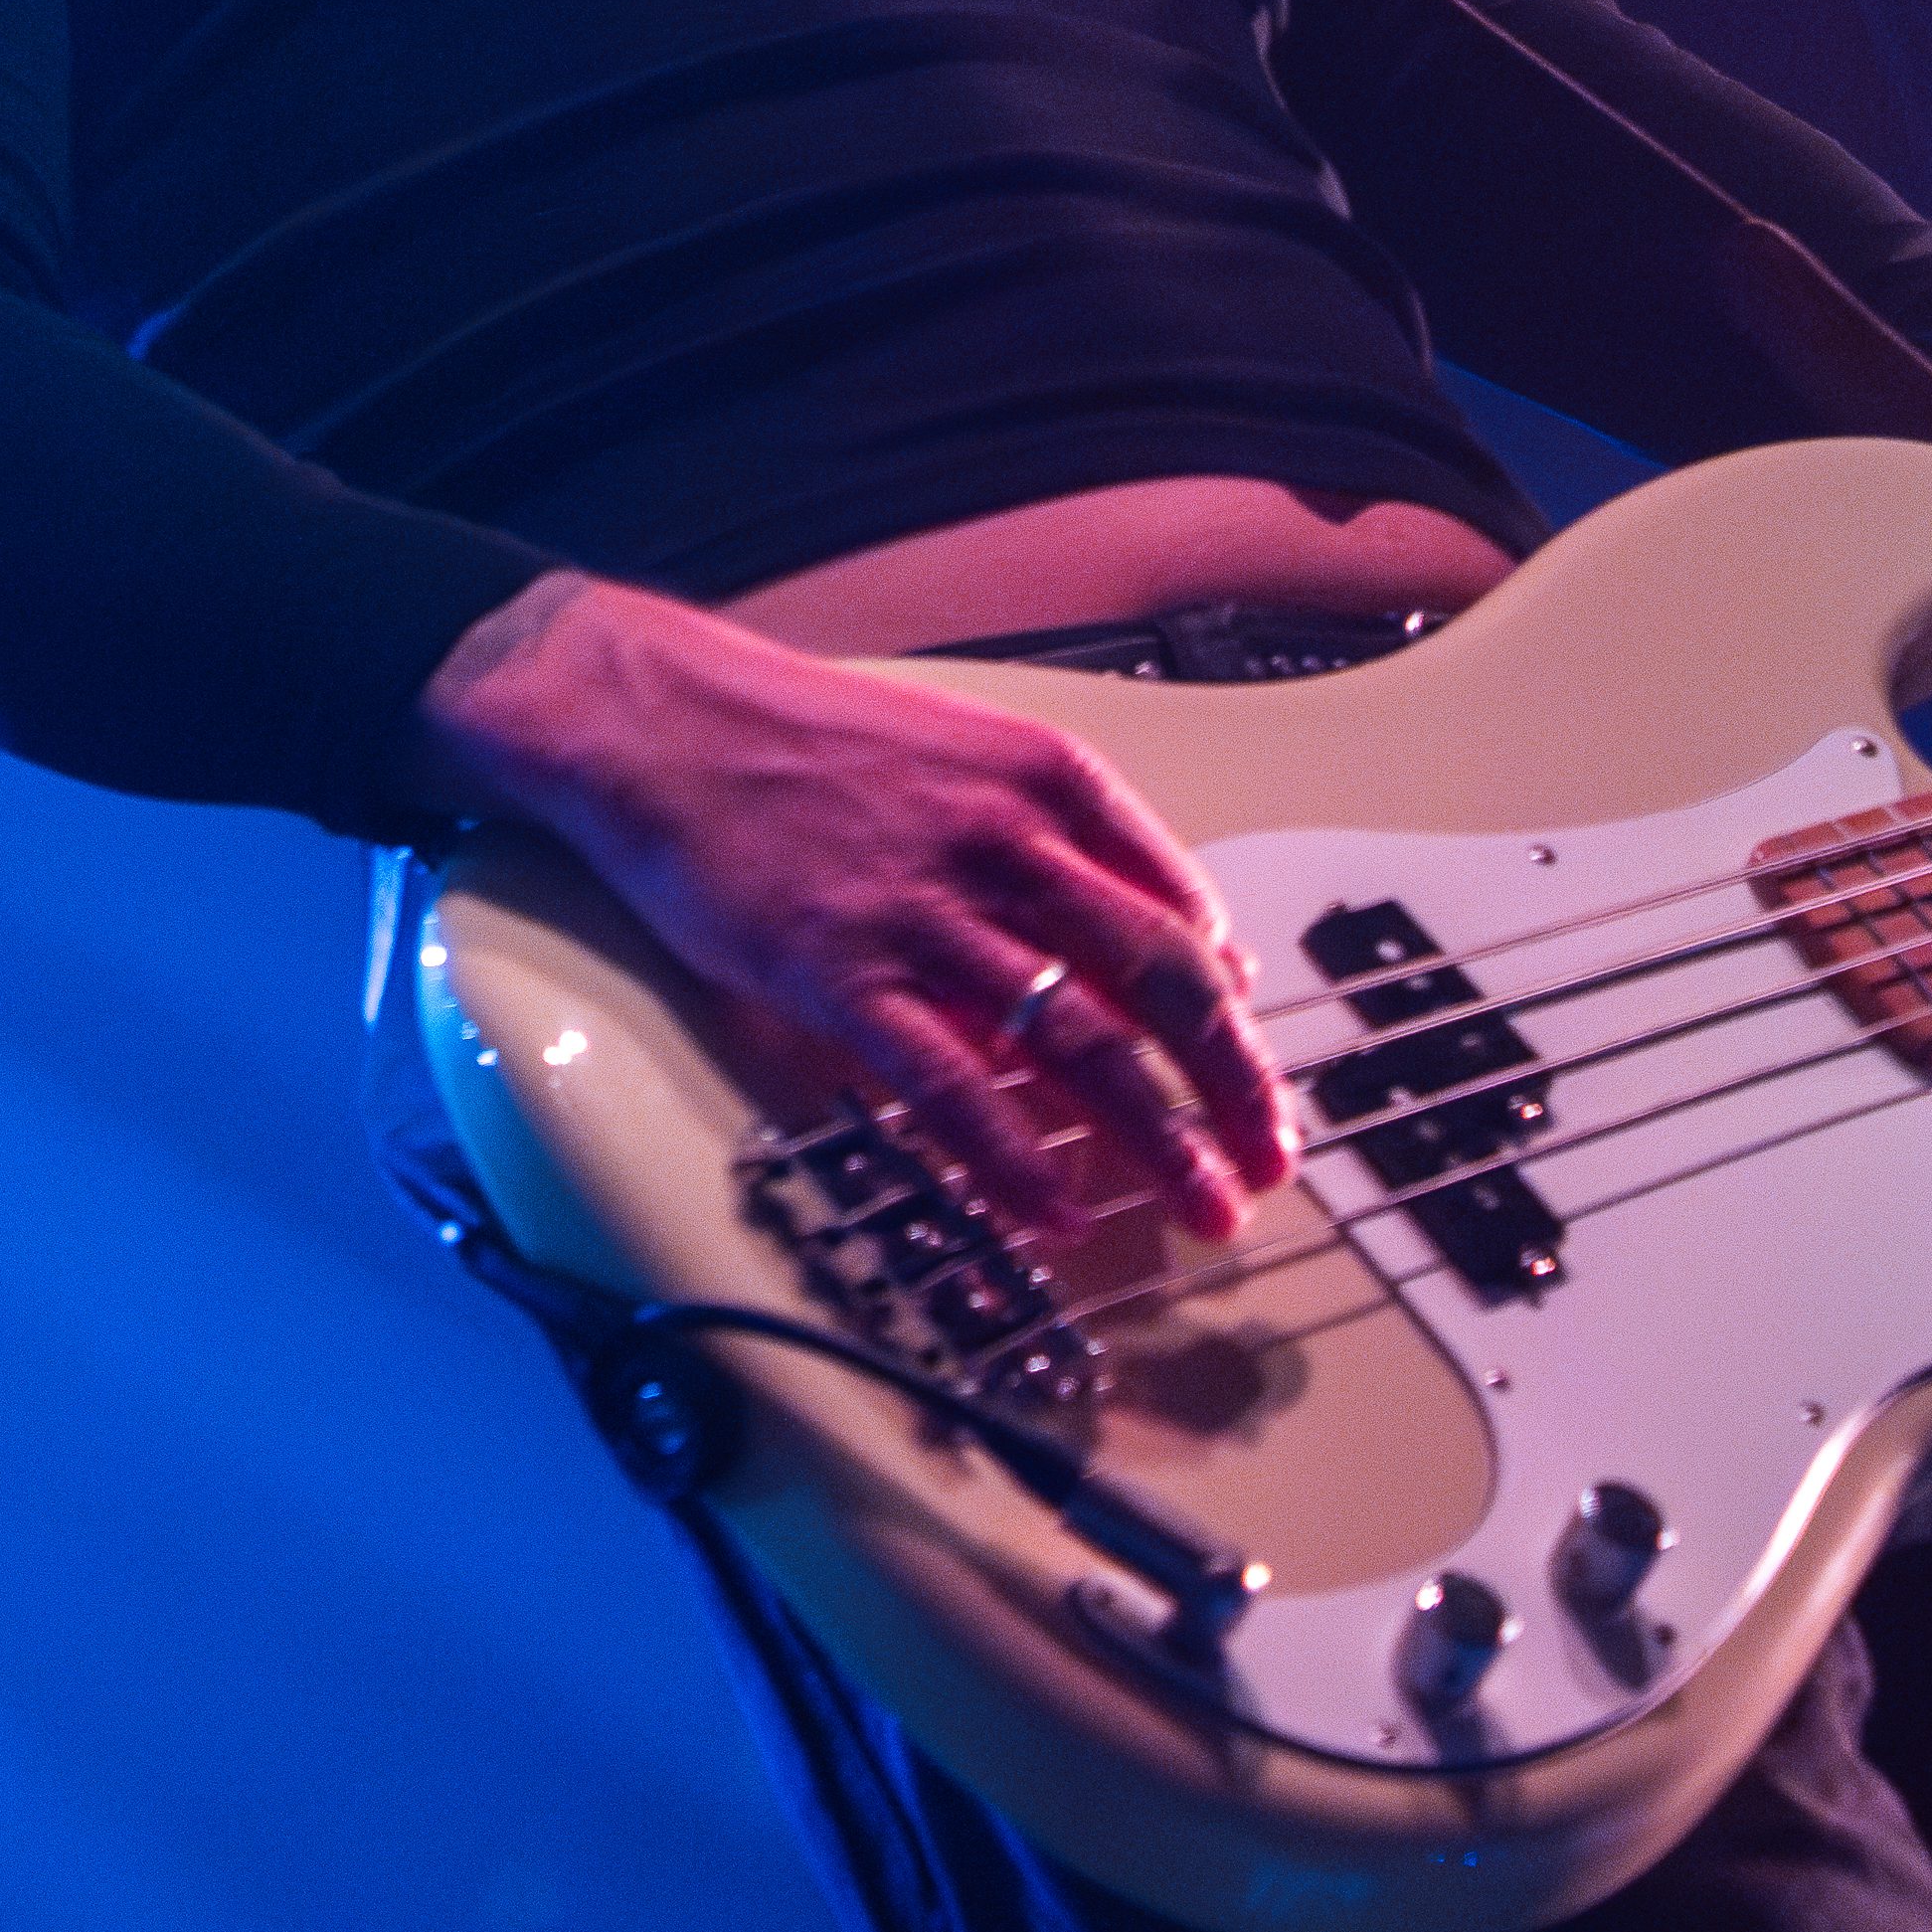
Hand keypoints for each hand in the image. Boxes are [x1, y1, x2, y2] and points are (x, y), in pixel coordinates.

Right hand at [401, 573, 1294, 1242]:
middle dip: (1232, 1085)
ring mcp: (925, 914)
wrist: (664, 721)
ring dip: (1159, 1140)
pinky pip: (953, 1089)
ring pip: (1080, 1044)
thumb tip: (1146, 927)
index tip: (1256, 1072)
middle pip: (1162, 981)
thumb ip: (1056, 836)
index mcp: (1045, 781)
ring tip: (1203, 1206)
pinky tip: (1055, 1210)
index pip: (1182, 907)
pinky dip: (1016, 1161)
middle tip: (1267, 1158)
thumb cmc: (807, 740)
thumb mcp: (961, 753)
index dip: (1235, 1008)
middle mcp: (1004, 843)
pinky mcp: (842, 977)